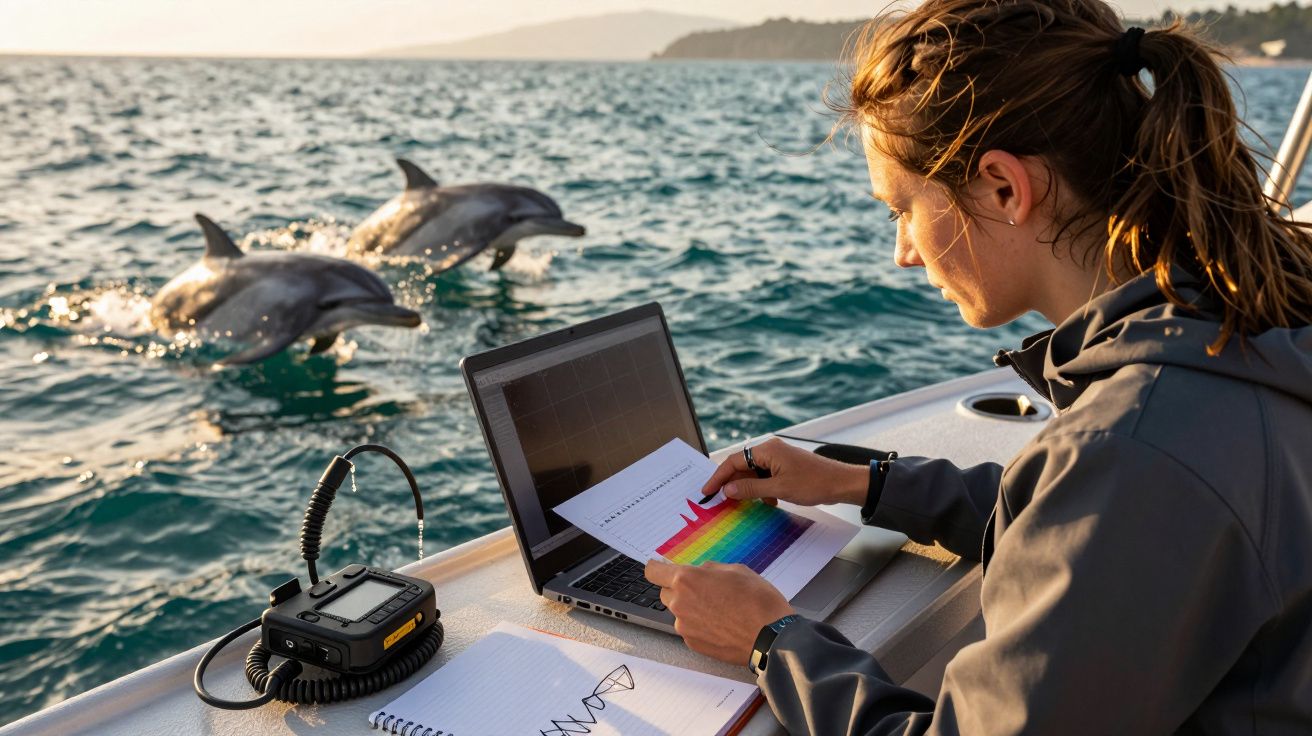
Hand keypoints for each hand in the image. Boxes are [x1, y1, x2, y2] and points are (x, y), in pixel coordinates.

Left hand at [644, 558, 794, 665]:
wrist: (770, 636)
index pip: (653, 571)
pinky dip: (700, 625)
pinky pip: (690, 629)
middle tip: (705, 590)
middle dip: (679, 589)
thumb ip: (709, 570)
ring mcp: (684, 626)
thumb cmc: (757, 599)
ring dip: (691, 608)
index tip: (662, 569)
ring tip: (719, 610)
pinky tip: (721, 625)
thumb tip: (700, 572)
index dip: (658, 568)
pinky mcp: (693, 644)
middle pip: (665, 592)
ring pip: (679, 612)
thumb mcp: (736, 569)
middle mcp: (679, 603)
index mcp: (687, 579)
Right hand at [700, 437, 867, 507]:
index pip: (733, 462)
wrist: (842, 483)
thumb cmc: (814, 483)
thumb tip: (727, 489)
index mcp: (766, 450)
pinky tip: (769, 502)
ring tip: (744, 504)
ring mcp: (778, 459)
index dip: (718, 477)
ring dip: (749, 489)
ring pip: (754, 474)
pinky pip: (766, 477)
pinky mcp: (786, 468)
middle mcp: (770, 451)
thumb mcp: (778, 489)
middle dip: (732, 483)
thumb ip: (750, 488)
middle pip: (742, 466)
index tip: (707, 491)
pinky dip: (763, 489)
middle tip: (719, 500)